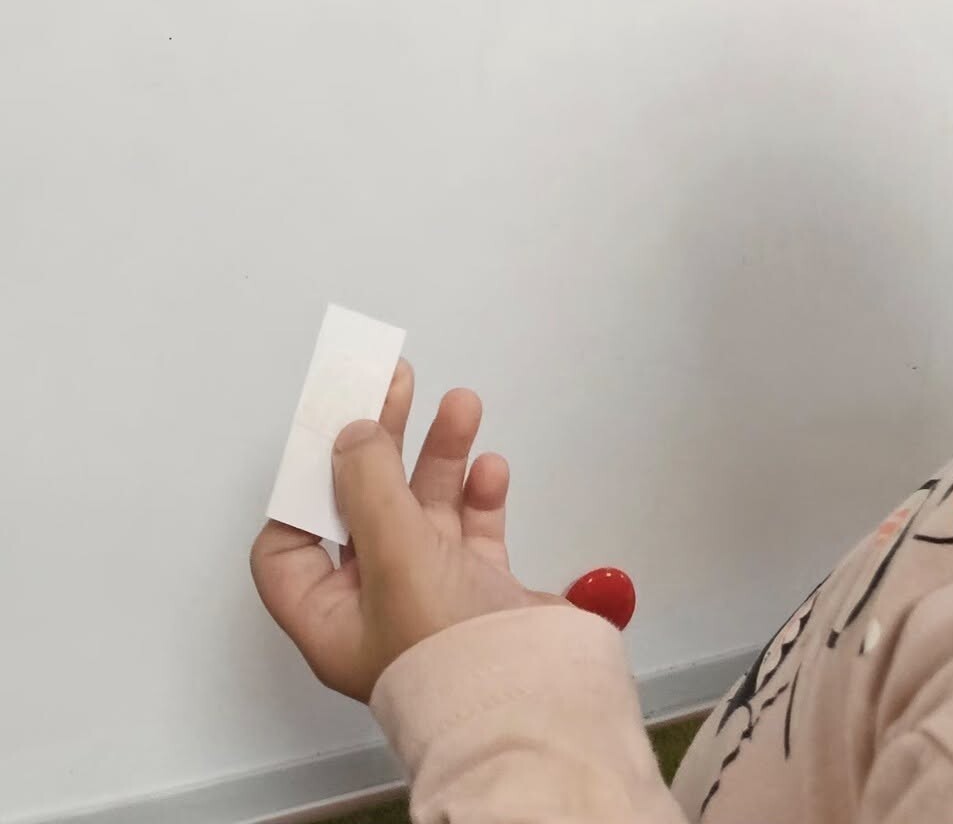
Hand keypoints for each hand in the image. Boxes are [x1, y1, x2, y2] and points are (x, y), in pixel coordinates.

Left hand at [251, 364, 560, 700]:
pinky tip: (490, 469)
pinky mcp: (482, 588)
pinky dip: (480, 492)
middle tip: (395, 383)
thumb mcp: (394, 555)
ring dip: (441, 452)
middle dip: (382, 443)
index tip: (329, 430)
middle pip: (363, 507)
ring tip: (461, 405)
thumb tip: (352, 434)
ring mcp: (432, 595)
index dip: (303, 486)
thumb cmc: (450, 652)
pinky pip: (473, 525)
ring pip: (425, 506)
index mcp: (332, 616)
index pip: (289, 545)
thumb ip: (369, 485)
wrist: (533, 697)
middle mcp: (376, 605)